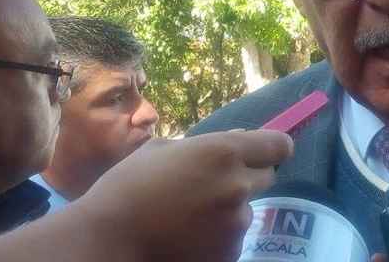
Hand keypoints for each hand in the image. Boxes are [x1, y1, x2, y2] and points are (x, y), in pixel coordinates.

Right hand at [73, 130, 292, 261]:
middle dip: (247, 177)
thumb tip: (238, 138)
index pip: (279, 146)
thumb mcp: (163, 150)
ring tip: (191, 215)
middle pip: (267, 177)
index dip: (272, 148)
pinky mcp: (230, 251)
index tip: (265, 152)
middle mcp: (238, 185)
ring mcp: (236, 223)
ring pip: (247, 209)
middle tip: (214, 184)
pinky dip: (219, 235)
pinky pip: (234, 237)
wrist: (110, 239)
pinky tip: (189, 235)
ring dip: (229, 209)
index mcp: (224, 152)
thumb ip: (207, 143)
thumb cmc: (129, 186)